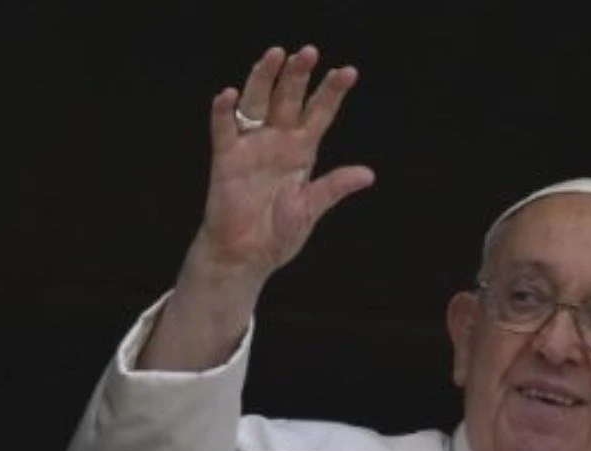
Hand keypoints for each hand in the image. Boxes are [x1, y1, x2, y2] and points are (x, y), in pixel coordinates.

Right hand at [141, 45, 374, 370]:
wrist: (246, 257)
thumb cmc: (278, 234)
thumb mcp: (311, 208)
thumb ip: (334, 187)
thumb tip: (367, 174)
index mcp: (302, 152)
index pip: (319, 114)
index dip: (332, 93)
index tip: (348, 72)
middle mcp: (277, 142)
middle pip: (288, 99)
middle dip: (298, 76)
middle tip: (309, 52)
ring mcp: (251, 147)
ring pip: (257, 104)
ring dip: (264, 79)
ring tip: (275, 55)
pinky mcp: (225, 159)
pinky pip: (224, 130)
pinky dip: (223, 113)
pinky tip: (228, 95)